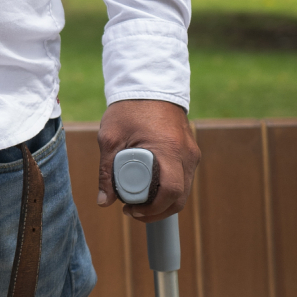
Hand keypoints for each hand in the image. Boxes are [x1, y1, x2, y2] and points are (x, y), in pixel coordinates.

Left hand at [97, 100, 198, 221]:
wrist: (149, 84)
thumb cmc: (129, 109)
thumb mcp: (110, 139)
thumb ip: (106, 171)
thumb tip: (104, 202)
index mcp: (169, 150)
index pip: (170, 192)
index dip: (152, 209)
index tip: (131, 210)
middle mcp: (187, 154)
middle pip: (180, 197)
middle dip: (157, 211)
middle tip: (132, 211)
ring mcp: (192, 153)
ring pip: (183, 190)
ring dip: (162, 201)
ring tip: (137, 200)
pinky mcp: (190, 152)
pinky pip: (183, 178)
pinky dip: (168, 188)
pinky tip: (149, 188)